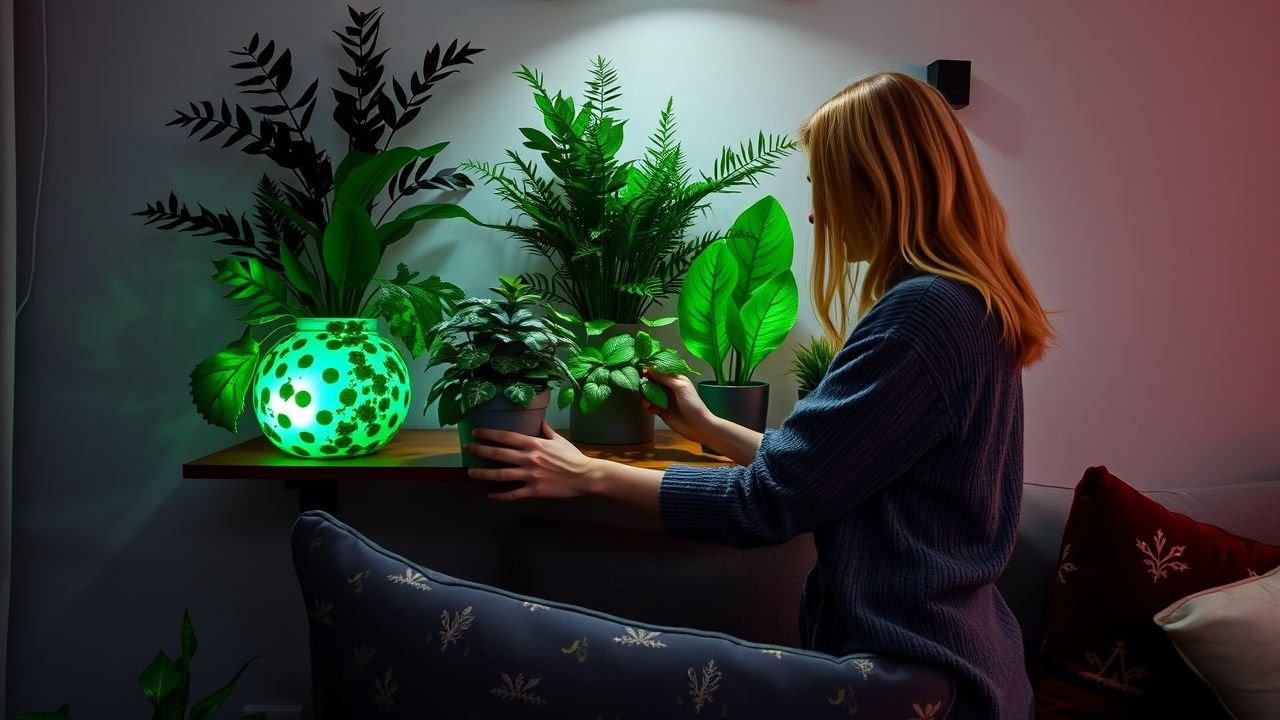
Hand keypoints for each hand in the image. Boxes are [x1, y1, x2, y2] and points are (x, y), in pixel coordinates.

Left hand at [465, 421, 600, 500]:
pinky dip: (500, 495)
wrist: (585, 477)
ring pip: (500, 475)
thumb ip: (546, 431)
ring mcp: (530, 476)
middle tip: (467, 449)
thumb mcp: (559, 440)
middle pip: (498, 454)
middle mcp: (528, 458)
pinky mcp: (534, 491)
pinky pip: (512, 494)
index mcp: (534, 444)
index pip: (506, 436)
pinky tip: (490, 495)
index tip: (476, 432)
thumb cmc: (572, 457)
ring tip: (471, 472)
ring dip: (483, 474)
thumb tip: (540, 421)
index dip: (488, 434)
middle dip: (480, 451)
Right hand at [641, 370, 717, 444]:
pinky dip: (648, 406)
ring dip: (645, 396)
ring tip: (646, 402)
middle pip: (653, 382)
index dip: (651, 370)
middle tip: (641, 387)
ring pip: (650, 394)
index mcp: (676, 379)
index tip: (642, 371)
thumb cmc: (693, 404)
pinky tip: (649, 408)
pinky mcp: (661, 410)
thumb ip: (665, 378)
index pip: (661, 371)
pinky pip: (650, 406)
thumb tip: (650, 368)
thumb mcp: (680, 387)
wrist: (698, 426)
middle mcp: (669, 388)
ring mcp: (665, 399)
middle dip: (646, 384)